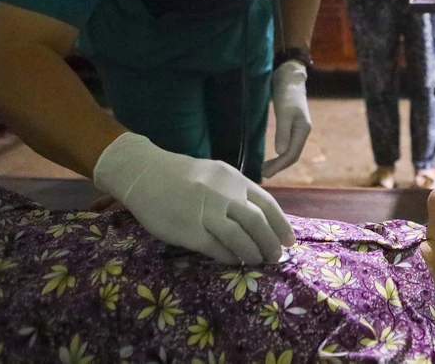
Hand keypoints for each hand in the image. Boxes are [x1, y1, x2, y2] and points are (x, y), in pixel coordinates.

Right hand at [93, 132, 294, 264]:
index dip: (281, 225)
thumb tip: (261, 217)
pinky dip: (229, 258)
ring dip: (252, 254)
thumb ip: (237, 191)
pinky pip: (216, 249)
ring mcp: (206, 212)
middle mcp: (224, 195)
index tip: (289, 241)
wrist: (144, 173)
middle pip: (257, 223)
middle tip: (276, 257)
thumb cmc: (182, 175)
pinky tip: (232, 261)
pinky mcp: (188, 230)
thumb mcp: (216, 174)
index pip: (267, 204)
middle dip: (270, 243)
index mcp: (234, 179)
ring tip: (256, 261)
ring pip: (240, 238)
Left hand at [262, 61, 310, 177]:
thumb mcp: (284, 112)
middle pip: (292, 155)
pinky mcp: (291, 126)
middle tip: (262, 174)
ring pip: (290, 151)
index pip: (292, 154)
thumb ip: (283, 131)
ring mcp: (298, 130)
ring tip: (265, 168)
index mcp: (303, 130)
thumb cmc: (287, 93)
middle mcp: (302, 132)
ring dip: (278, 162)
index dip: (279, 166)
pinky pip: (287, 145)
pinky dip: (278, 154)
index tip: (265, 173)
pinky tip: (271, 155)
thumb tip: (280, 152)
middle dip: (278, 167)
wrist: (290, 78)